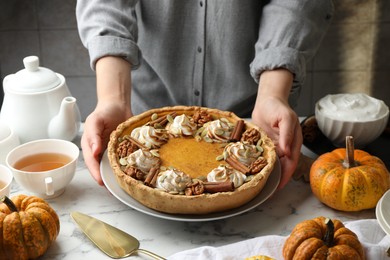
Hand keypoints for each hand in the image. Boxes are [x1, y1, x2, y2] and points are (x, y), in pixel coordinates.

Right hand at [81, 102, 131, 184]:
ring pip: (114, 167)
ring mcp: (112, 153)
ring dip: (118, 176)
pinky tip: (135, 174)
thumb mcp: (95, 121)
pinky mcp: (123, 151)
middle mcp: (100, 152)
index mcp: (90, 147)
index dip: (96, 173)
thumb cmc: (104, 112)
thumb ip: (93, 135)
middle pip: (102, 169)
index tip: (101, 182)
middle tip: (115, 190)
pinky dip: (129, 167)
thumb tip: (94, 151)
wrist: (118, 106)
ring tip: (125, 187)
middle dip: (107, 180)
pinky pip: (125, 161)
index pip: (92, 163)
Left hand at [252, 69, 301, 188]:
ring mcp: (274, 147)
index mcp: (293, 143)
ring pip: (272, 164)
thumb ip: (287, 134)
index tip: (279, 185)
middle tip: (267, 191)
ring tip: (260, 186)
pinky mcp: (264, 145)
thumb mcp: (285, 118)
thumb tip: (287, 152)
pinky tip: (253, 172)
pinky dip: (260, 165)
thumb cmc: (278, 108)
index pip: (291, 163)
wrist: (267, 100)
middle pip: (282, 167)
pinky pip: (263, 157)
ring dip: (268, 174)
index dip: (286, 175)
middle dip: (277, 179)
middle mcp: (284, 147)